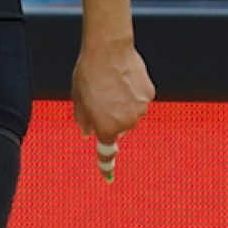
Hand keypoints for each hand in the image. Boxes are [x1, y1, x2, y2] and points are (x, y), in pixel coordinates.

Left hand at [72, 36, 154, 174]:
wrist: (108, 49)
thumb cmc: (89, 72)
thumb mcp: (78, 97)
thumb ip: (83, 118)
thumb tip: (87, 132)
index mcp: (106, 126)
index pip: (106, 152)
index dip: (106, 166)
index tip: (108, 178)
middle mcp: (126, 123)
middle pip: (118, 125)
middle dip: (110, 114)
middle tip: (100, 93)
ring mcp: (140, 109)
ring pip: (131, 111)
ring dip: (123, 101)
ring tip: (112, 81)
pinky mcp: (150, 94)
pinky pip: (140, 97)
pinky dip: (133, 90)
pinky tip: (124, 76)